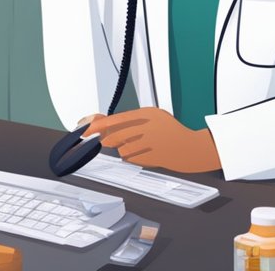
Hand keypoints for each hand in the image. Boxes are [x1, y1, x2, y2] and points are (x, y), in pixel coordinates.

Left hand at [83, 108, 221, 173]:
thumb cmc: (170, 131)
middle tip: (99, 139)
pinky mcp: (152, 158)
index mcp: (147, 114)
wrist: (191, 148)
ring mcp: (150, 144)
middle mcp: (148, 128)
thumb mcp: (152, 116)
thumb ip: (128, 119)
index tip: (83, 129)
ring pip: (122, 149)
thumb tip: (100, 121)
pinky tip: (143, 153)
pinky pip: (131, 159)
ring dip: (123, 148)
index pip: (115, 120)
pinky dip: (132, 157)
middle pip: (115, 135)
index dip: (97, 125)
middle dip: (104, 138)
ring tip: (137, 144)